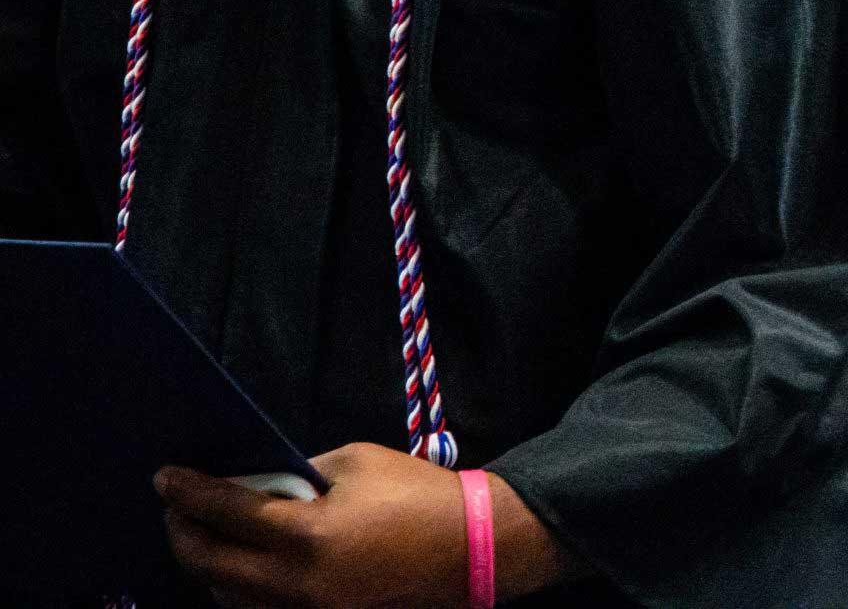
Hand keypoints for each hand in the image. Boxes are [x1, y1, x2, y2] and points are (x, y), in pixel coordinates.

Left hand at [158, 443, 565, 607]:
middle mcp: (296, 584)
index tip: (165, 477)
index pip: (228, 511)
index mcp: (308, 535)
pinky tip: (237, 566)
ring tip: (201, 534)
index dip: (190, 492)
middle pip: (210, 565)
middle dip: (182, 533)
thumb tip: (258, 484)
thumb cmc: (418, 494)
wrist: (472, 548)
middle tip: (173, 508)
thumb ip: (300, 474)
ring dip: (206, 564)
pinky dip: (236, 587)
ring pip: (227, 595)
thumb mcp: (356, 463)